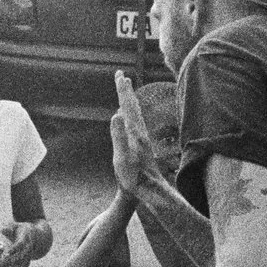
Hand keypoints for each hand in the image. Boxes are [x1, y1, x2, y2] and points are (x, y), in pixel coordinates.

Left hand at [0, 221, 34, 266]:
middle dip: (10, 261)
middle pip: (21, 257)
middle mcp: (29, 249)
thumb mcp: (15, 226)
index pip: (21, 244)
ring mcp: (28, 257)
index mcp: (26, 238)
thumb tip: (3, 230)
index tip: (6, 252)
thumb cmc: (20, 229)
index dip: (14, 249)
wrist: (34, 236)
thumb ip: (9, 228)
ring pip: (21, 266)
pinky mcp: (26, 264)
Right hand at [110, 70, 155, 197]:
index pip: (127, 106)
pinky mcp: (142, 145)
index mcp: (134, 133)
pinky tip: (131, 115)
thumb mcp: (122, 159)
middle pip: (133, 106)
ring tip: (127, 89)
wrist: (149, 192)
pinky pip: (136, 123)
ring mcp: (142, 139)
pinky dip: (132, 113)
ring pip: (136, 114)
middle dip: (126, 90)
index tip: (119, 74)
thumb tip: (116, 114)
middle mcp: (140, 133)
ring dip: (130, 99)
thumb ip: (119, 136)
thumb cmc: (134, 178)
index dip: (122, 91)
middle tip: (122, 75)